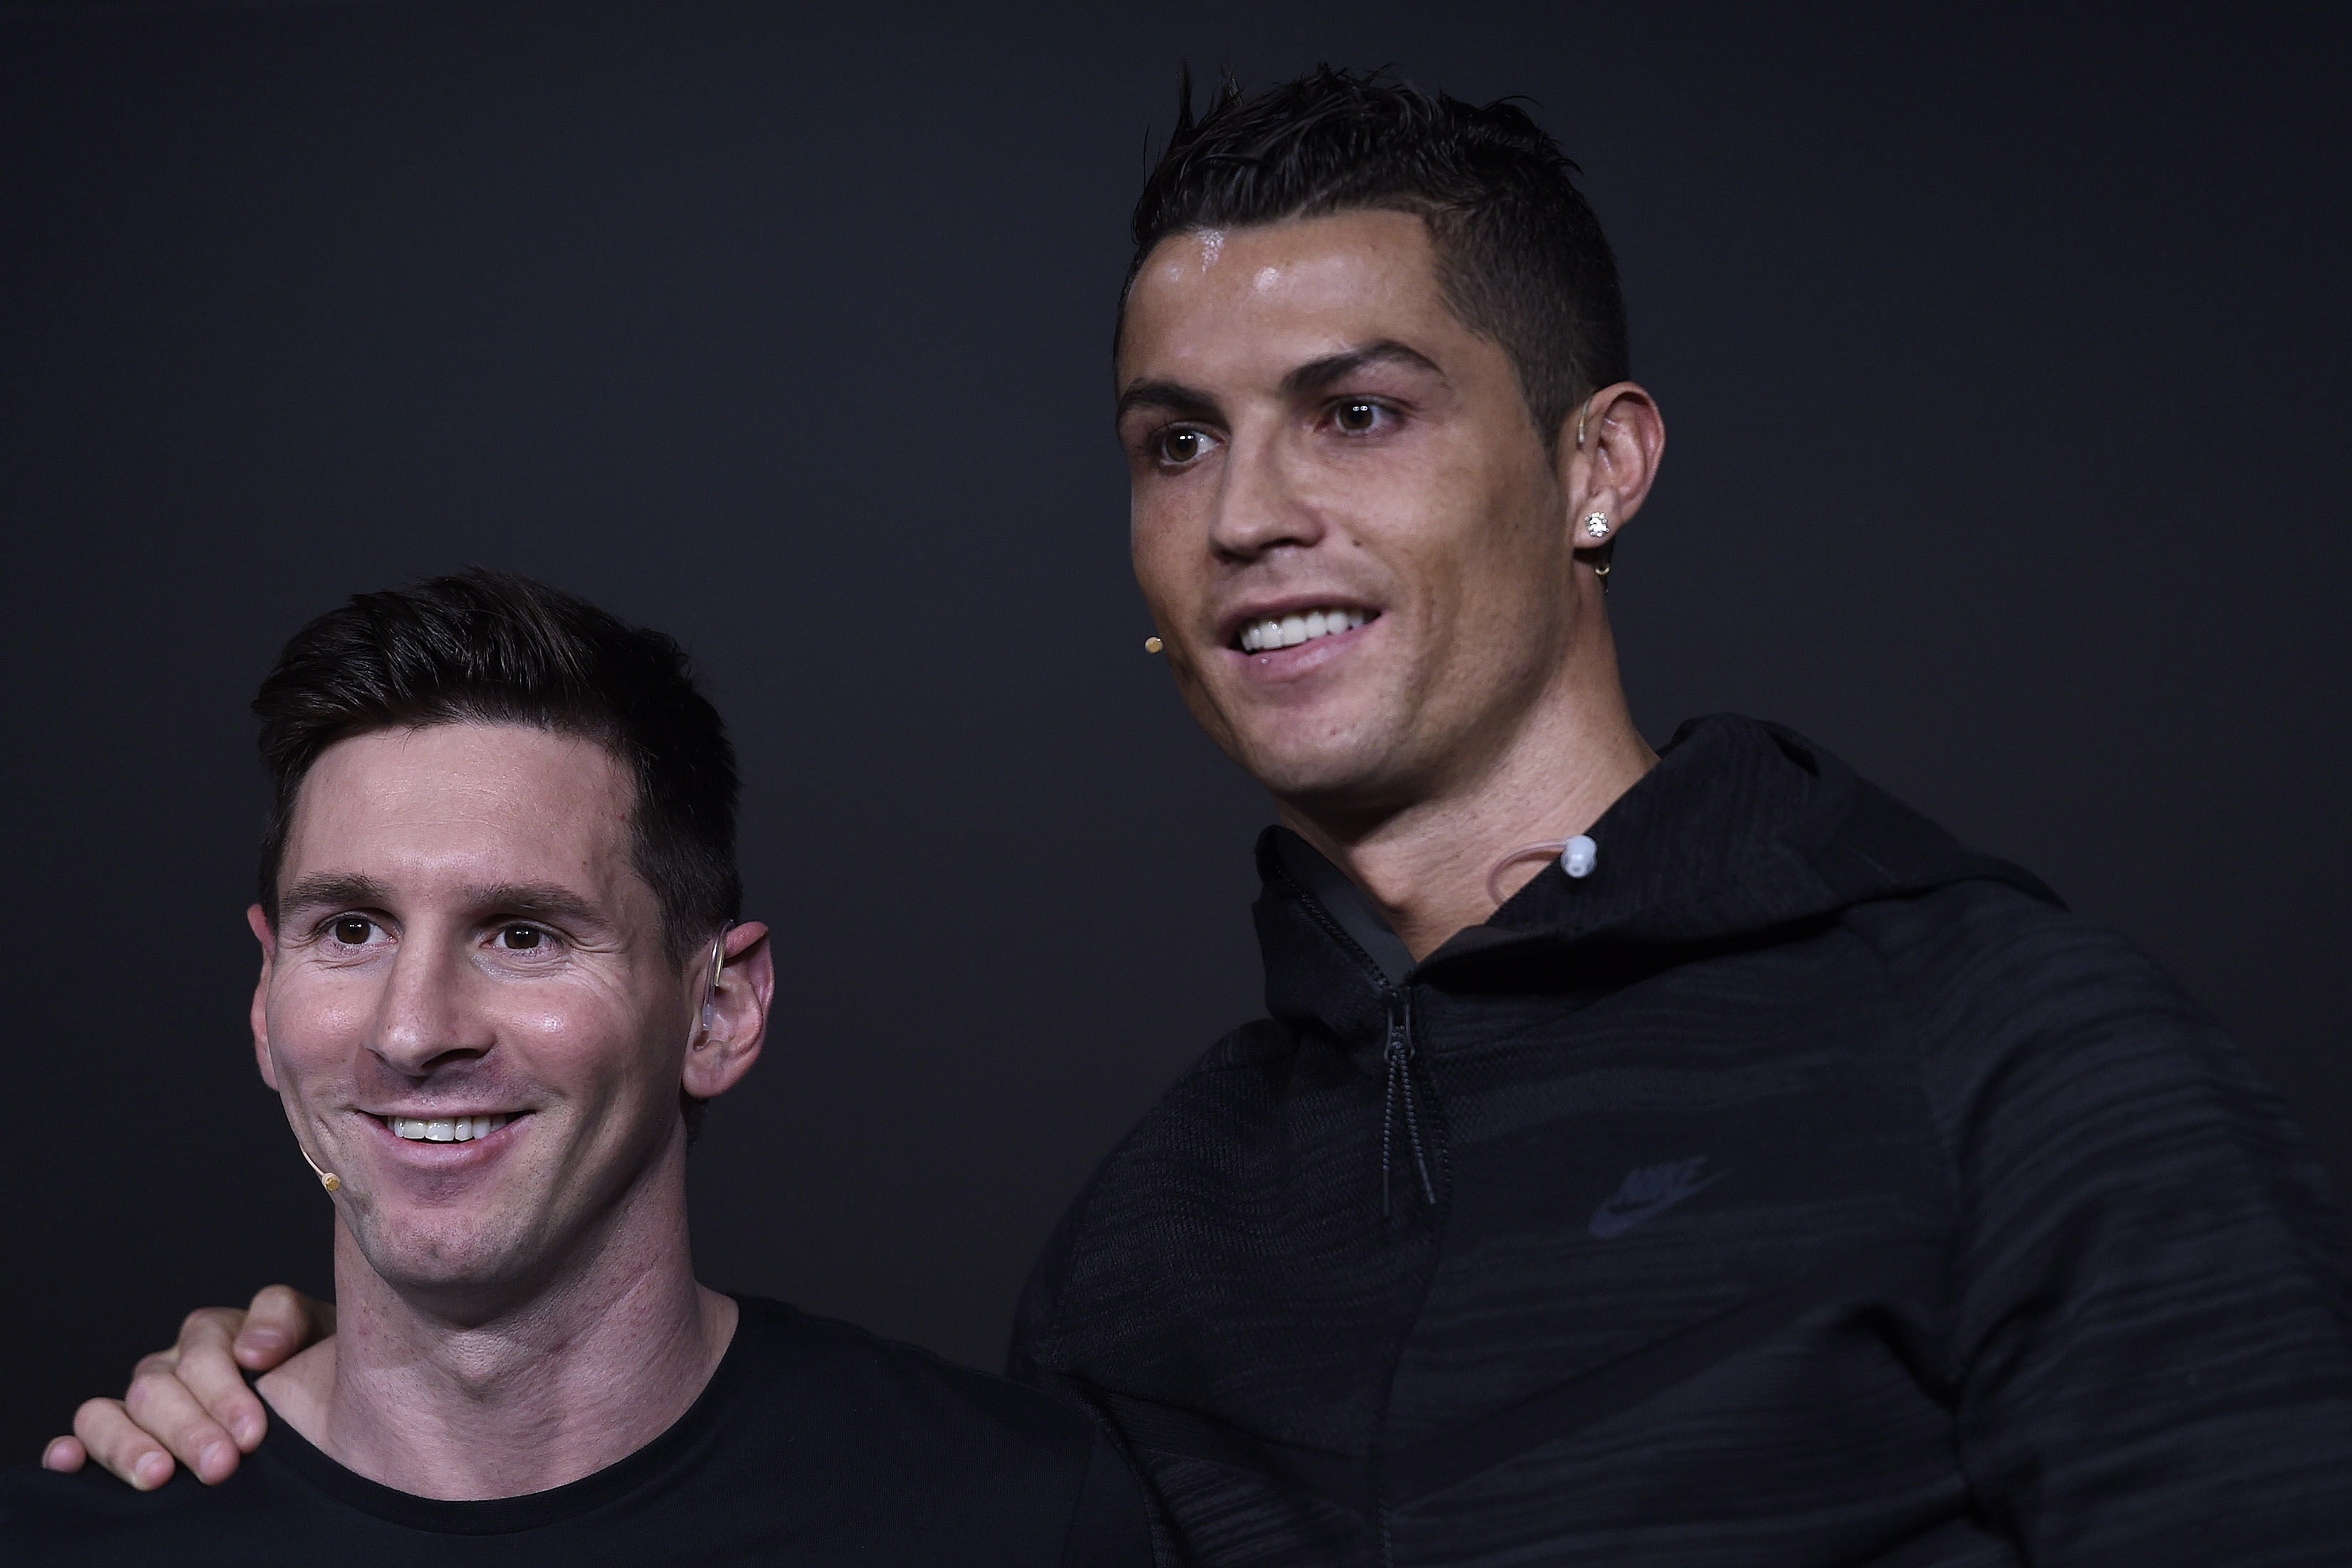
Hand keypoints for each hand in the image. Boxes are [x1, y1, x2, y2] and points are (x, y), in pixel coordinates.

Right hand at [39, 1285, 332, 1489]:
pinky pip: (83, 1437)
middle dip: (189, 1429)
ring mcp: (143, 1403)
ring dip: (128, 1444)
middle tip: (221, 1466)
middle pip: (157, 1388)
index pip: (204, 1347)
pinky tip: (68, 1462)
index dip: (225, 1391)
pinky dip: (70, 1449)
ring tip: (157, 1475)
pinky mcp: (123, 1437)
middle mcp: (172, 1366)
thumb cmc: (318, 1369)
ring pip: (108, 1411)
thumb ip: (287, 1322)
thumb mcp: (318, 1334)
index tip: (253, 1433)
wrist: (326, 1405)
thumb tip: (252, 1350)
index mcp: (217, 1334)